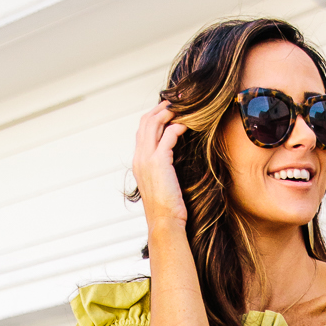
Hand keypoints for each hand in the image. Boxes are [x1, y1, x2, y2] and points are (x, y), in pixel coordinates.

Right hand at [131, 103, 187, 229]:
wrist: (164, 223)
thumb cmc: (167, 209)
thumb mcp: (162, 184)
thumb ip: (163, 169)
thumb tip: (173, 161)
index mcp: (138, 162)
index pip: (142, 130)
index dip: (155, 117)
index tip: (169, 111)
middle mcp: (139, 157)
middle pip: (145, 121)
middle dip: (161, 108)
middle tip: (177, 102)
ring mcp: (146, 158)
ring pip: (154, 123)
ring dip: (168, 113)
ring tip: (183, 108)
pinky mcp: (159, 161)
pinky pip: (168, 134)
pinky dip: (178, 126)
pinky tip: (187, 125)